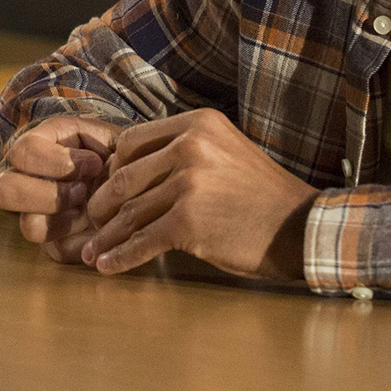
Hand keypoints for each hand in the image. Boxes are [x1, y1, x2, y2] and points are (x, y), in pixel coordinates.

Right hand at [0, 114, 121, 263]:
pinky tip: (98, 225)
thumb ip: (103, 144)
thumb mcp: (109, 136)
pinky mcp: (53, 243)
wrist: (125, 178)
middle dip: (49, 194)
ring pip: (29, 227)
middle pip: (4, 192)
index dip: (58, 161)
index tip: (94, 163)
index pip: (22, 153)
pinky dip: (84, 240)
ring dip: (64, 219)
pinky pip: (59, 250)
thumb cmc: (114, 151)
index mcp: (33, 147)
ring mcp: (35, 215)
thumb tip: (102, 167)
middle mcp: (22, 182)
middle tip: (83, 190)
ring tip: (89, 208)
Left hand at [78, 109, 314, 279]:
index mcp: (196, 124)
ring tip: (90, 252)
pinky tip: (108, 266)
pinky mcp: (188, 222)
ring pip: (129, 212)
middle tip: (91, 224)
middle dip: (101, 205)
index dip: (112, 169)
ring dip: (106, 236)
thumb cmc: (260, 195)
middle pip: (123, 177)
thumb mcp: (224, 152)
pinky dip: (121, 257)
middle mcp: (190, 147)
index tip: (105, 190)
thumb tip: (128, 169)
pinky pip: (142, 241)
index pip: (131, 142)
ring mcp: (188, 184)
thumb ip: (182, 151)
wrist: (300, 227)